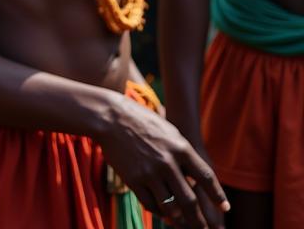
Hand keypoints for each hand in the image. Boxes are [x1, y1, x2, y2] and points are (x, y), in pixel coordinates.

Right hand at [99, 96, 227, 226]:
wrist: (109, 116)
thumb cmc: (141, 121)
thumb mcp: (168, 132)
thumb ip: (182, 154)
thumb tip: (195, 179)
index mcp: (180, 147)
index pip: (206, 177)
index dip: (218, 195)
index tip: (225, 208)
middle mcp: (168, 162)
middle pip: (190, 201)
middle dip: (201, 221)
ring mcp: (150, 172)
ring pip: (172, 208)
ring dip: (181, 221)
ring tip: (185, 226)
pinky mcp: (133, 180)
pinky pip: (151, 205)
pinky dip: (160, 213)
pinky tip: (164, 215)